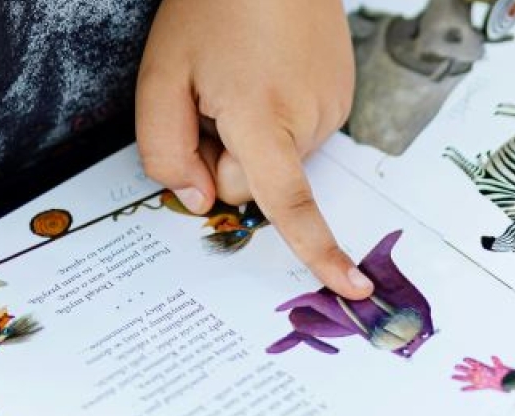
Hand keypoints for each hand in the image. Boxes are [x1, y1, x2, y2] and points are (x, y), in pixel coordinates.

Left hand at [137, 0, 372, 297]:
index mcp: (264, 118)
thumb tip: (196, 199)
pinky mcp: (341, 93)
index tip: (353, 288)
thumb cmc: (215, 6)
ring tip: (239, 74)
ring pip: (280, 157)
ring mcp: (332, 105)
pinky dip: (275, 114)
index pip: (290, 205)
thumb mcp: (161, 74)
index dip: (320, 252)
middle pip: (260, 182)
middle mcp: (309, 118)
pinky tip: (263, 69)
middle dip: (229, 158)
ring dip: (252, 132)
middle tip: (207, 101)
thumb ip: (164, 149)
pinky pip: (299, 131)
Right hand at [452, 356, 512, 391]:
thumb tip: (493, 356)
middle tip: (455, 366)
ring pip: (468, 378)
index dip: (470, 361)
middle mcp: (480, 373)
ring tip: (452, 376)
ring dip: (460, 378)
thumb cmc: (505, 374)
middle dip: (462, 368)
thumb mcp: (500, 367)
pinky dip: (467, 388)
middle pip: (469, 370)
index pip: (475, 363)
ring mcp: (480, 379)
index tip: (464, 359)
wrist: (508, 382)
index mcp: (484, 367)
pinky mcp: (482, 386)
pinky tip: (461, 389)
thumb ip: (496, 362)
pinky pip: (473, 388)